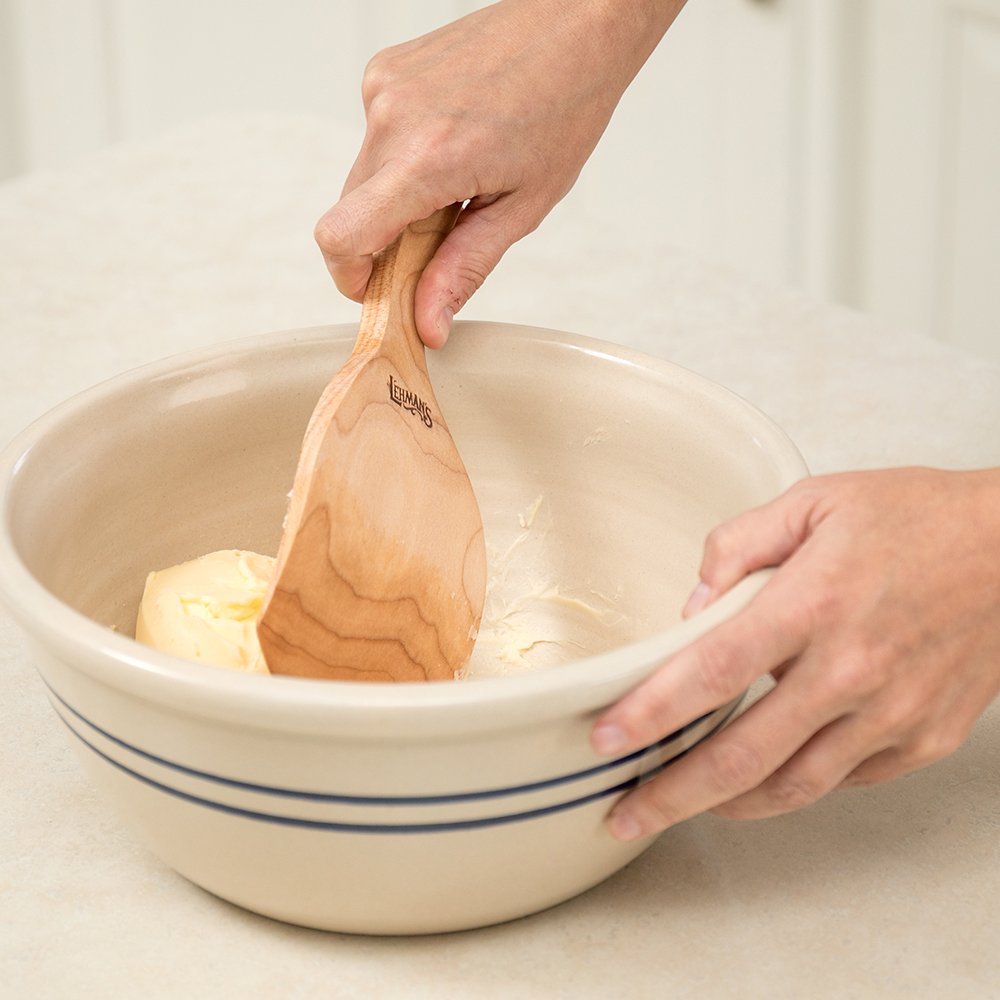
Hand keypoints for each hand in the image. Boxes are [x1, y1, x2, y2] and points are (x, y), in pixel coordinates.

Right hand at [315, 0, 684, 346]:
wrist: (575, 23)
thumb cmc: (565, 105)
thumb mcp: (522, 208)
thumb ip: (464, 269)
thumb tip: (427, 323)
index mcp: (428, 158)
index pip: (343, 236)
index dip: (350, 278)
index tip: (377, 292)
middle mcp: (393, 116)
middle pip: (351, 212)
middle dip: (385, 243)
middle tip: (440, 242)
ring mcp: (384, 87)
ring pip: (364, 177)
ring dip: (398, 198)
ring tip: (458, 182)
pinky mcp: (385, 72)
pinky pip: (376, 140)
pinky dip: (404, 159)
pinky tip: (453, 145)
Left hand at [591, 467, 999, 839]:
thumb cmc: (916, 517)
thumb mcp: (815, 499)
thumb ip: (738, 544)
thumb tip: (690, 606)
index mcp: (813, 602)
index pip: (711, 671)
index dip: (651, 713)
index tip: (606, 740)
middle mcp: (851, 668)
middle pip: (742, 754)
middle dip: (672, 794)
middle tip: (625, 812)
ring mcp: (891, 713)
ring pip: (792, 785)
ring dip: (725, 805)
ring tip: (681, 806)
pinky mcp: (924, 738)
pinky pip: (843, 780)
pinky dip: (793, 785)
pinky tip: (761, 778)